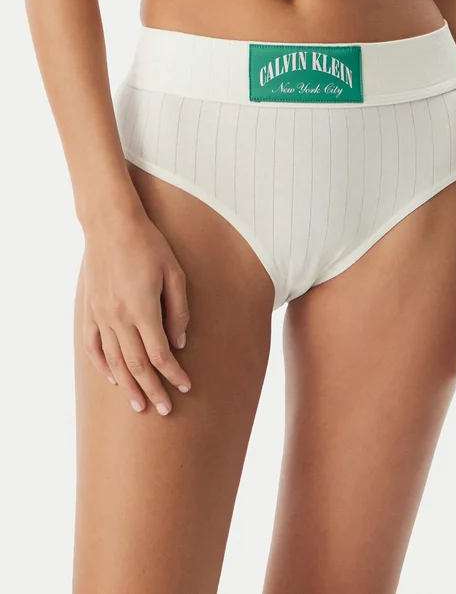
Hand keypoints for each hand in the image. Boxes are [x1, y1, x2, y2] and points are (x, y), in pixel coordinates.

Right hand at [82, 210, 190, 414]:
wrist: (111, 224)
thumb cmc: (148, 245)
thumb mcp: (174, 273)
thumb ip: (178, 311)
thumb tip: (179, 343)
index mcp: (143, 309)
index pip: (160, 354)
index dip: (174, 374)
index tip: (186, 387)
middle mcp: (119, 317)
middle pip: (137, 365)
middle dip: (153, 389)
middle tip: (165, 410)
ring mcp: (101, 315)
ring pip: (114, 361)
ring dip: (127, 385)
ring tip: (138, 404)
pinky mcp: (90, 310)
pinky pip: (93, 345)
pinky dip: (102, 365)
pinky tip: (111, 378)